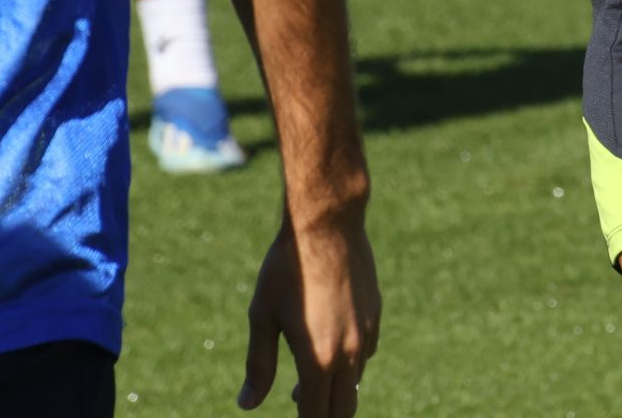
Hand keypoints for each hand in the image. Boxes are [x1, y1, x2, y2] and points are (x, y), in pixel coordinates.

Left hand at [238, 214, 379, 416]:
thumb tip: (246, 404)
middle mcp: (348, 353)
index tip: (295, 414)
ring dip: (335, 389)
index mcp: (318, 360)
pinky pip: (365, 353)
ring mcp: (366, 333)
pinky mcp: (375, 314)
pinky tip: (331, 346)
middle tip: (301, 406)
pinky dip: (349, 362)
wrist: (327, 223)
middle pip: (343, 409)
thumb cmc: (287, 268)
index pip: (316, 416)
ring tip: (308, 380)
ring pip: (354, 382)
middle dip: (324, 414)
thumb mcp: (264, 316)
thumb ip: (259, 365)